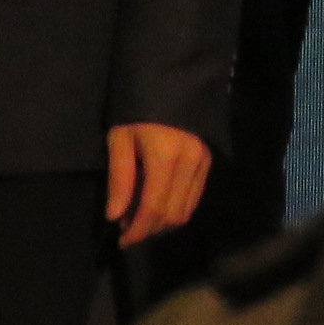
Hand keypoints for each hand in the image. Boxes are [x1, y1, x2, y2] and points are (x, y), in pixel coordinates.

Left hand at [104, 122, 212, 246]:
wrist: (170, 83)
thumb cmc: (137, 110)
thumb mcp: (119, 139)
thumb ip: (119, 179)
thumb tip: (114, 216)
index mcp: (165, 155)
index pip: (153, 208)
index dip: (137, 230)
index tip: (121, 241)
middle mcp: (190, 162)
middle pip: (172, 215)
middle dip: (149, 231)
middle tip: (127, 231)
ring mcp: (203, 162)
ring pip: (185, 211)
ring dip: (162, 224)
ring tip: (140, 219)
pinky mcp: (209, 161)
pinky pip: (194, 198)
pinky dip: (176, 210)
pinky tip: (158, 206)